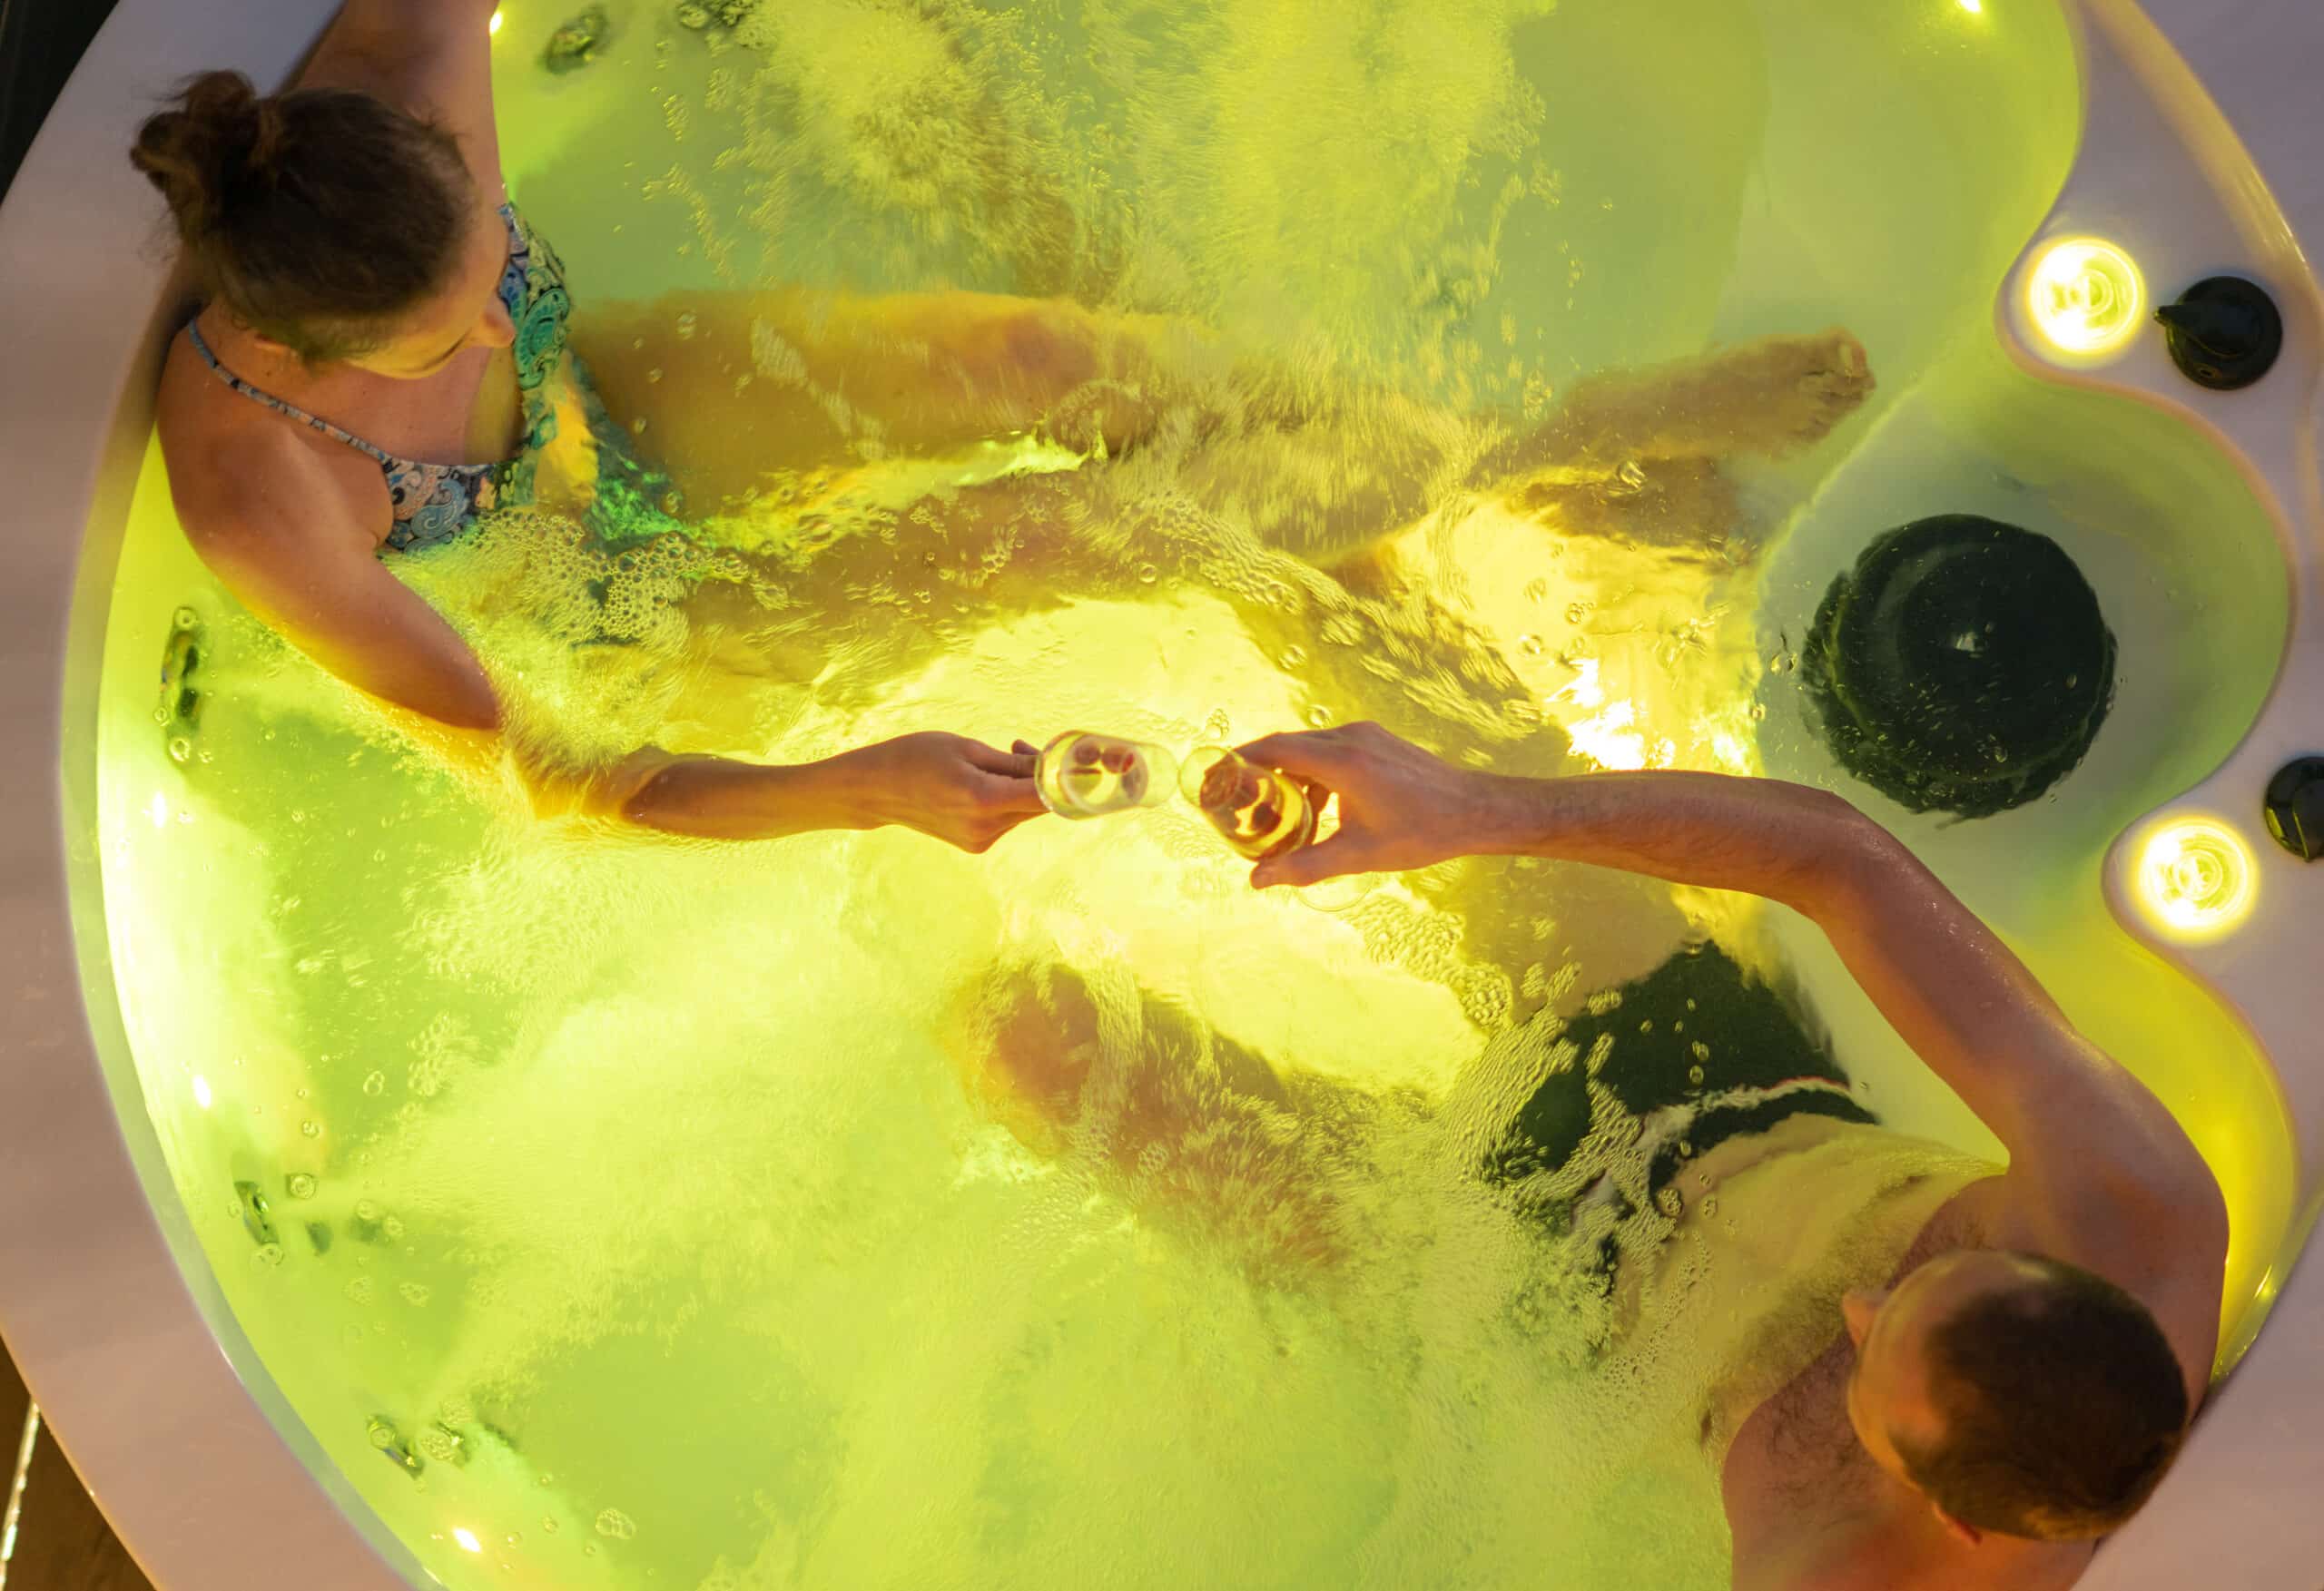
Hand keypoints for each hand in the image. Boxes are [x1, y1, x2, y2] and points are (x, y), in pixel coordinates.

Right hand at [830, 732, 1048, 853]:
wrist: (876, 788)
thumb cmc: (917, 757)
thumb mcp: (968, 748)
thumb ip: (1015, 763)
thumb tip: (1054, 766)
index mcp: (984, 800)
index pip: (1046, 795)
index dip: (1063, 775)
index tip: (1064, 755)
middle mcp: (986, 827)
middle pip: (1038, 804)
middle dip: (1040, 775)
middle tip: (1019, 747)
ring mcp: (980, 840)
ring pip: (1023, 812)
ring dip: (1022, 787)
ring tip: (997, 758)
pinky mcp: (976, 844)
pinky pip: (1007, 819)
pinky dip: (1006, 800)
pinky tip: (983, 782)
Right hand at [1233, 722, 1498, 888]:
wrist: (1475, 811)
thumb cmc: (1421, 832)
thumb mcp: (1358, 855)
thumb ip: (1303, 866)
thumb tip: (1257, 881)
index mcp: (1342, 761)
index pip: (1275, 748)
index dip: (1241, 761)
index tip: (1217, 777)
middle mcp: (1351, 738)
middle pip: (1288, 746)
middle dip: (1261, 772)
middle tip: (1239, 801)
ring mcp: (1367, 735)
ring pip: (1311, 748)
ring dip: (1290, 776)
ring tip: (1278, 812)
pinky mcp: (1378, 741)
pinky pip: (1332, 750)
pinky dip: (1315, 773)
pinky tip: (1319, 808)